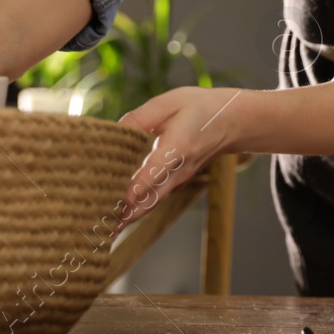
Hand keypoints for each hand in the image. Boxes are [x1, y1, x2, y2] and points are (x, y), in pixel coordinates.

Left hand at [115, 86, 247, 231]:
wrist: (231, 122)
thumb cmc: (198, 108)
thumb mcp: (169, 103)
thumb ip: (141, 117)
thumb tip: (115, 130)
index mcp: (178, 147)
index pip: (156, 170)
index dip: (138, 186)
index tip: (121, 201)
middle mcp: (179, 170)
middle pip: (151, 197)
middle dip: (126, 213)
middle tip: (102, 227)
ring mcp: (179, 180)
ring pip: (152, 203)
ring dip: (129, 216)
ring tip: (104, 231)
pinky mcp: (175, 182)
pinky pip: (155, 199)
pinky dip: (137, 209)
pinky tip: (119, 217)